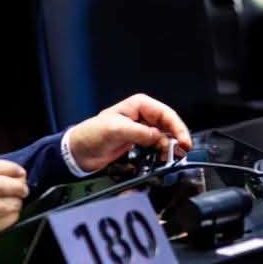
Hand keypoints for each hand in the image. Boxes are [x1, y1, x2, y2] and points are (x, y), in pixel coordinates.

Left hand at [68, 93, 191, 172]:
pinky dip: (161, 152)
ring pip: (165, 136)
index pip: (166, 114)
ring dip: (170, 147)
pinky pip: (156, 146)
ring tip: (172, 157)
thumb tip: (160, 137)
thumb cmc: (91, 135)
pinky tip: (162, 159)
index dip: (177, 127)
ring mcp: (141, 129)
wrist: (79, 152)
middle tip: (181, 153)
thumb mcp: (116, 130)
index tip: (183, 142)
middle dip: (176, 139)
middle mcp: (142, 115)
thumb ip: (140, 133)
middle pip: (168, 125)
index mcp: (138, 105)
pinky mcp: (138, 142)